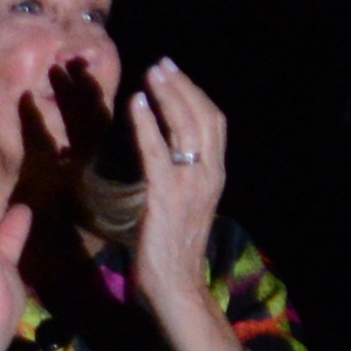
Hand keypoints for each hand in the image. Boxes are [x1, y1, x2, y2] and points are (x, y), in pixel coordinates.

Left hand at [116, 58, 230, 338]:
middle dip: (182, 86)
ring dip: (167, 96)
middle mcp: (209, 176)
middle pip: (204, 118)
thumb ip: (178, 176)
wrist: (175, 286)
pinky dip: (147, 123)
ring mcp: (191, 186)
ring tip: (150, 75)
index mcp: (215, 176)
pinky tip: (134, 104)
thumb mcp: (182, 203)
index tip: (174, 74)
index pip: (214, 123)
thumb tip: (162, 151)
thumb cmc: (171, 248)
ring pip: (185, 128)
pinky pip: (157, 152)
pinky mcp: (167, 197)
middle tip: (161, 64)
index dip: (195, 94)